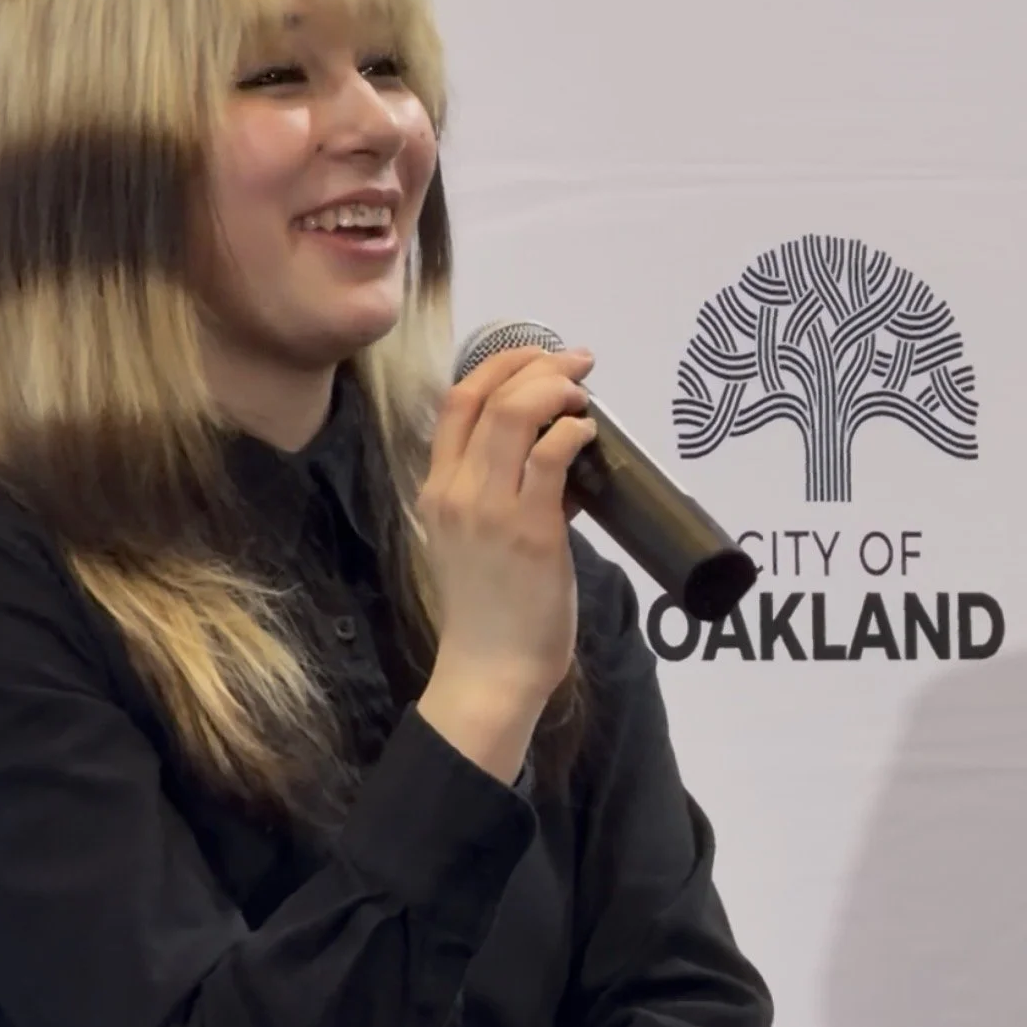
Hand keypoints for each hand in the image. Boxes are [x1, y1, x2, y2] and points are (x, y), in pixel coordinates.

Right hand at [416, 346, 595, 778]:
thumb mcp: (473, 538)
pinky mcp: (531, 530)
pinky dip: (574, 431)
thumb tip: (554, 457)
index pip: (455, 402)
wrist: (489, 669)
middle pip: (487, 396)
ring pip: (517, 414)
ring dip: (557, 388)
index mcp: (436, 489)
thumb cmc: (489, 611)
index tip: (536, 356)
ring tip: (584, 392)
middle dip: (536, 363)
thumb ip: (501, 494)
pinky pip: (552, 456)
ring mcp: (490, 509)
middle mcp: (455, 491)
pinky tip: (590, 434)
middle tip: (576, 362)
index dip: (498, 366)